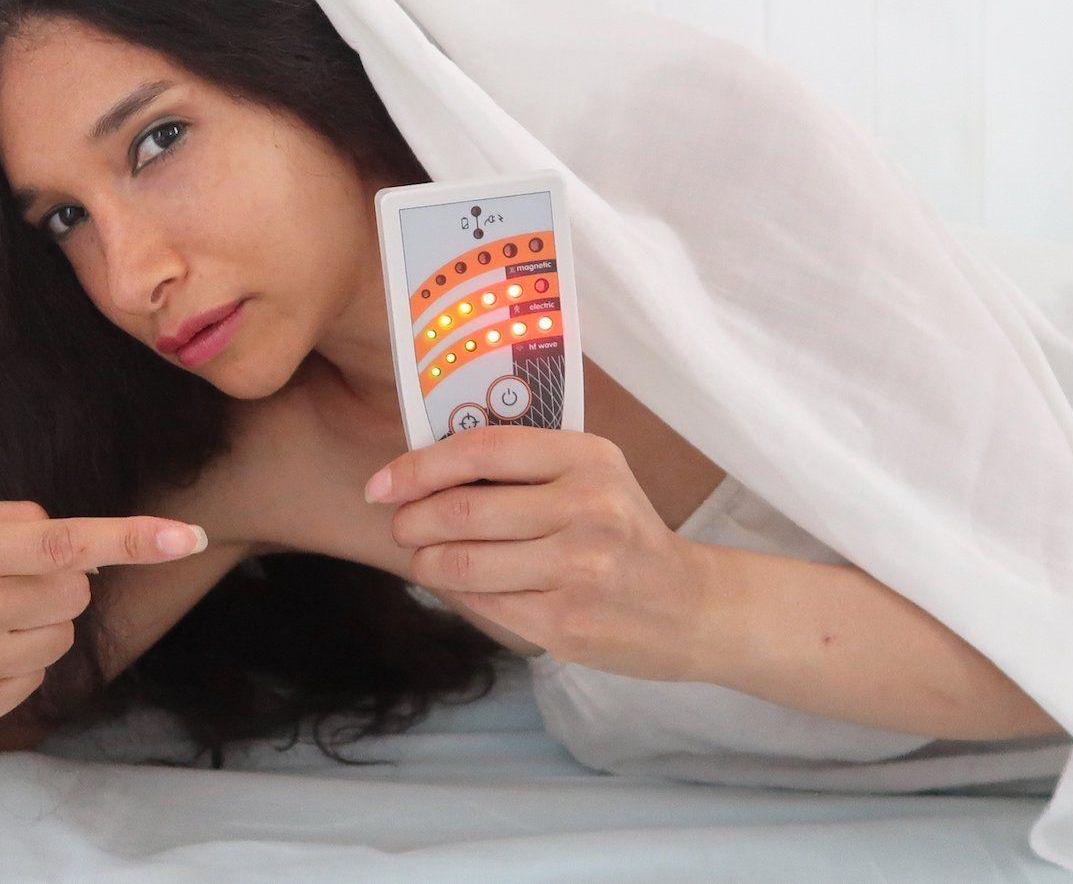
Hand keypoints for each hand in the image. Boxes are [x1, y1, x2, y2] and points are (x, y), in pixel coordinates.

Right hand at [0, 500, 207, 731]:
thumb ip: (11, 524)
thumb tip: (81, 542)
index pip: (65, 543)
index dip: (133, 539)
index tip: (187, 537)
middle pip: (77, 593)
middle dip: (57, 583)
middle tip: (2, 582)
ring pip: (61, 639)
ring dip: (36, 625)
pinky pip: (34, 681)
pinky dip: (14, 664)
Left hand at [364, 425, 714, 681]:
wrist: (690, 606)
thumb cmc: (623, 533)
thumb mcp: (591, 477)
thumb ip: (523, 467)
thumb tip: (425, 470)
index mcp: (587, 458)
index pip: (481, 451)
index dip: (419, 466)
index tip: (382, 484)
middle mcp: (586, 508)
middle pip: (462, 511)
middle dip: (412, 521)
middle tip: (401, 527)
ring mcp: (577, 569)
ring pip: (462, 563)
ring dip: (426, 563)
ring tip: (424, 559)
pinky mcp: (565, 622)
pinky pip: (483, 602)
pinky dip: (459, 593)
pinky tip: (462, 586)